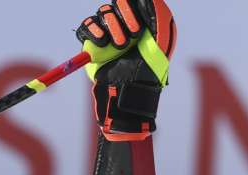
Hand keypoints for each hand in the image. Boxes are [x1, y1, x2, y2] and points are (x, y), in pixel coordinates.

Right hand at [76, 0, 176, 140]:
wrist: (129, 92)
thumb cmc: (148, 71)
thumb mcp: (161, 41)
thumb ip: (158, 15)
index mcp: (141, 22)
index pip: (130, 2)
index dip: (131, 9)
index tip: (138, 28)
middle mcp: (123, 25)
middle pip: (115, 5)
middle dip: (123, 19)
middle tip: (129, 39)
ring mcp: (107, 33)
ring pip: (102, 13)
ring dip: (111, 27)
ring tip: (119, 46)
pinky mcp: (92, 43)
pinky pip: (87, 26)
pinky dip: (93, 30)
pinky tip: (102, 42)